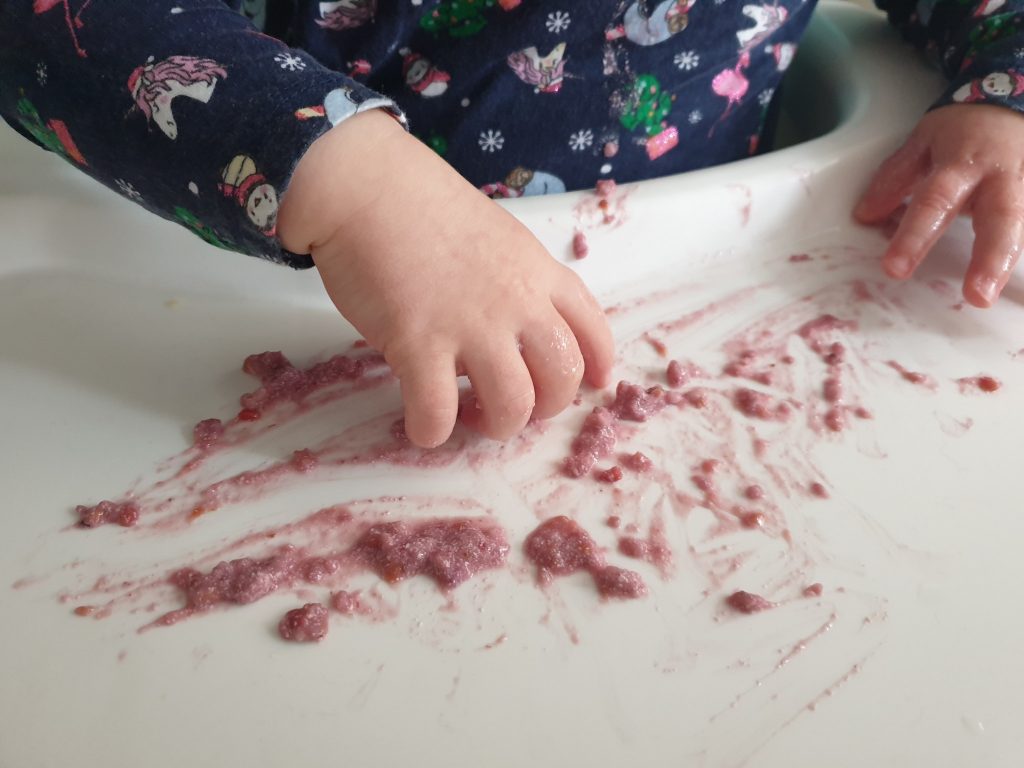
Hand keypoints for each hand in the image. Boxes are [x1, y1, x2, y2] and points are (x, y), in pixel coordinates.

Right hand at [278, 110, 613, 447]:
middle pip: (563, 378)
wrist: (365, 186)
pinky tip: (422, 424)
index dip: (596, 366)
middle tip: (510, 404)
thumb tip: (517, 325)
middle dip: (544, 408)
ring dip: (496, 426)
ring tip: (469, 416)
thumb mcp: (497, 236)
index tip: (590, 385)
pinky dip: (432, 432)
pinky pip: (438, 412)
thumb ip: (517, 280)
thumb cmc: (421, 207)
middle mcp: (516, 302)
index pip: (592, 329)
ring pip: (514, 405)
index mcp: (537, 273)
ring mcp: (470, 325)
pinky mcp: (419, 344)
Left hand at [855, 103, 1023, 306]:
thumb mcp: (923, 142)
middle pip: (1000, 218)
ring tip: (991, 296)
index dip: (914, 237)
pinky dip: (1022, 254)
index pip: (934, 203)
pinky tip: (1016, 286)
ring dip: (1010, 262)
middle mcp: (1001, 177)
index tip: (895, 268)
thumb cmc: (965, 128)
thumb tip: (865, 215)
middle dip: (990, 259)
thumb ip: (895, 179)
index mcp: (962, 164)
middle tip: (977, 295)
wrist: (1013, 99)